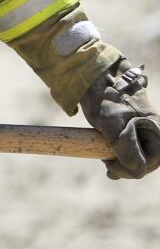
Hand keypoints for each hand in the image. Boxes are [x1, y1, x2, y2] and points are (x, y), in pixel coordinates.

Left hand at [80, 58, 159, 179]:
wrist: (95, 76)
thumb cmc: (107, 99)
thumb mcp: (115, 127)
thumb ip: (128, 151)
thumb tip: (137, 172)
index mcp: (157, 131)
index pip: (150, 163)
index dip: (131, 170)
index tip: (109, 167)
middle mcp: (153, 130)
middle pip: (146, 161)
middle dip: (127, 167)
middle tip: (107, 166)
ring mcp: (142, 128)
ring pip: (137, 154)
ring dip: (122, 161)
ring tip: (106, 161)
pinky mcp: (130, 125)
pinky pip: (129, 145)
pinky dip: (118, 153)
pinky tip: (107, 154)